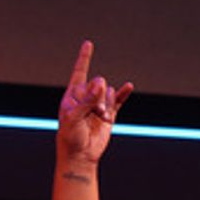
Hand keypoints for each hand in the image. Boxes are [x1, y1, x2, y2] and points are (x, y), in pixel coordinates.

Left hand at [57, 40, 132, 165]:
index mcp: (73, 95)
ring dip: (107, 104)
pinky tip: (129, 86)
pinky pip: (119, 100)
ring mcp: (99, 105)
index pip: (79, 72)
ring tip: (100, 117)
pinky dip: (124, 93)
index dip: (84, 58)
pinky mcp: (109, 114)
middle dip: (99, 96)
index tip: (89, 44)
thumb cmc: (70, 136)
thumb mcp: (74, 116)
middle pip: (99, 83)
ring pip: (109, 92)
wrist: (81, 155)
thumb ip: (88, 99)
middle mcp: (87, 97)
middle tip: (95, 112)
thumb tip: (101, 81)